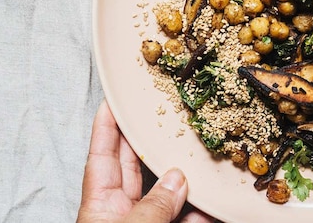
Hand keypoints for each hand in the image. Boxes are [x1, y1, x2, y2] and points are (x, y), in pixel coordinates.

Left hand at [77, 100, 213, 222]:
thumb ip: (154, 204)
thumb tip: (178, 180)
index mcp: (100, 205)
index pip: (102, 156)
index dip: (106, 126)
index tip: (113, 101)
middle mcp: (121, 212)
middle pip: (136, 167)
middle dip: (150, 141)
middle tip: (162, 114)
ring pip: (166, 194)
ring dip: (185, 181)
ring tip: (201, 162)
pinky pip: (186, 218)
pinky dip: (200, 212)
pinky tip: (213, 206)